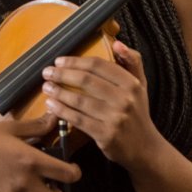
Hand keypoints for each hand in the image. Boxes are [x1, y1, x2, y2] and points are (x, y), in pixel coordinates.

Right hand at [0, 115, 79, 191]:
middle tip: (53, 185)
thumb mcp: (9, 128)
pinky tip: (2, 180)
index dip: (74, 173)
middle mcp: (25, 183)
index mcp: (31, 161)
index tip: (71, 169)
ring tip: (21, 177)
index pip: (68, 175)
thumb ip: (36, 127)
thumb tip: (54, 119)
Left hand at [41, 39, 163, 170]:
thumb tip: (117, 43)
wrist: (145, 148)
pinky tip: (51, 105)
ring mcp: (115, 118)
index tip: (59, 61)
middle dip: (63, 74)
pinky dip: (62, 111)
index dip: (76, 61)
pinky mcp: (106, 135)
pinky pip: (78, 119)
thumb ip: (132, 62)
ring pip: (80, 100)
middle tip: (47, 72)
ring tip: (46, 87)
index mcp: (131, 83)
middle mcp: (125, 99)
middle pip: (87, 81)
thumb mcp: (141, 85)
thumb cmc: (138, 113)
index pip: (99, 66)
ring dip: (59, 92)